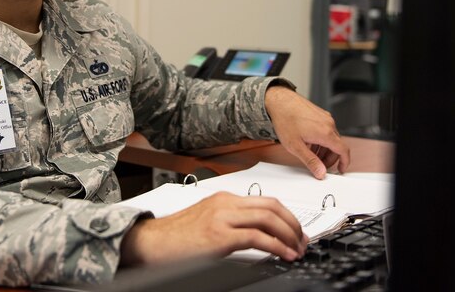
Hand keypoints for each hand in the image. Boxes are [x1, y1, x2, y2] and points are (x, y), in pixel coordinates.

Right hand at [119, 191, 308, 266]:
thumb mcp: (208, 222)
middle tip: (303, 241)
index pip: (265, 201)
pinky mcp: (219, 236)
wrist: (151, 243)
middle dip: (294, 223)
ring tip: (297, 249)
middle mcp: (225, 204)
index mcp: (224, 199)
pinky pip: (257, 237)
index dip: (287, 215)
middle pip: (272, 206)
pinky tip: (283, 254)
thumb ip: (231, 223)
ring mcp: (222, 218)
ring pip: (269, 218)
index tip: (296, 231)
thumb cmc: (175, 237)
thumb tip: (258, 236)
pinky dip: (276, 246)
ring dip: (289, 235)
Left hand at [265, 85, 349, 178]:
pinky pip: (326, 129)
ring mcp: (325, 117)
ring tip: (312, 155)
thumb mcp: (295, 146)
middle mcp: (328, 123)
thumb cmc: (285, 120)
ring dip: (324, 149)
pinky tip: (309, 143)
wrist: (279, 100)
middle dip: (330, 158)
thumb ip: (310, 161)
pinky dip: (321, 140)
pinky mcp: (319, 114)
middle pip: (337, 145)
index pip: (344, 151)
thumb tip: (321, 173)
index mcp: (326, 133)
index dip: (344, 163)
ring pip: (331, 137)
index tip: (341, 170)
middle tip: (320, 166)